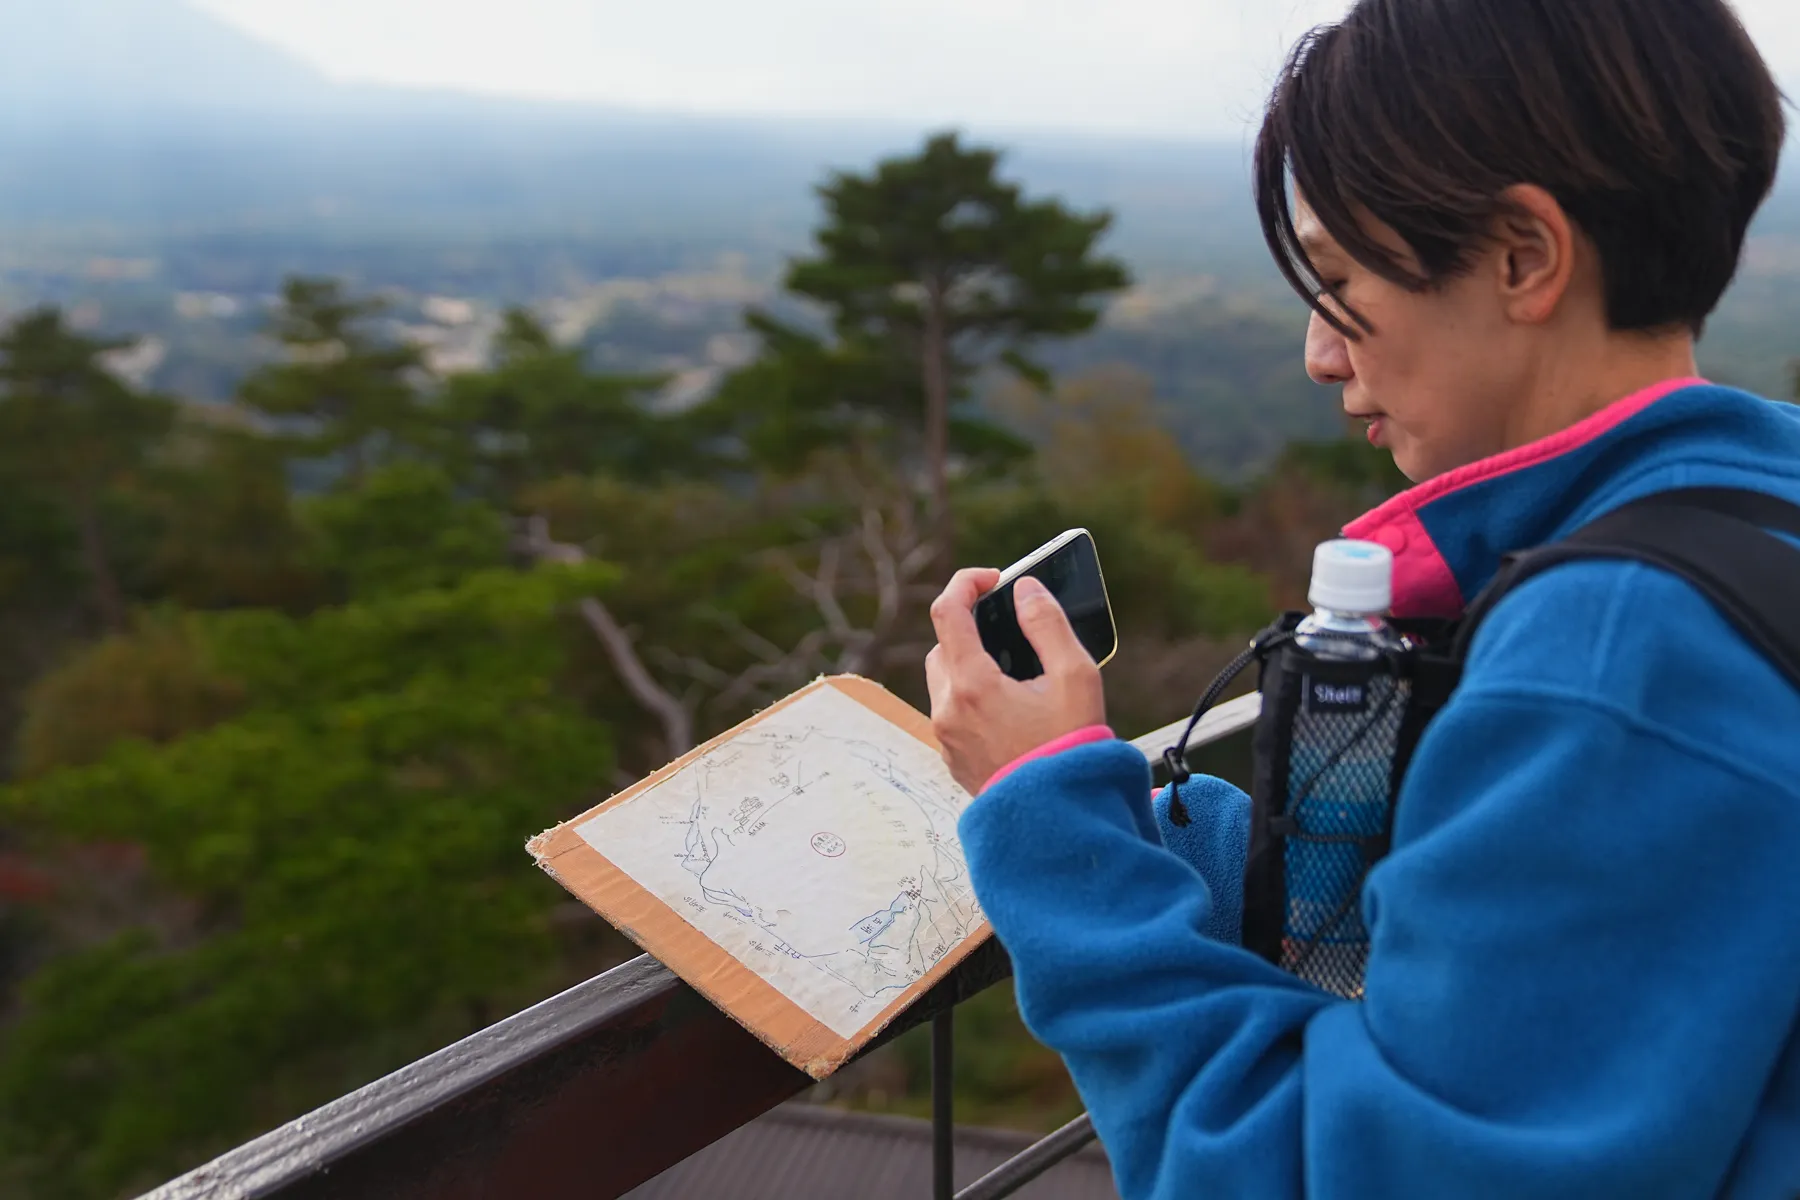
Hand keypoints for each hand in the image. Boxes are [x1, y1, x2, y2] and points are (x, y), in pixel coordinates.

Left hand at [925, 568, 1106, 794]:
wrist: (1060, 821)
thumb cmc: (1072, 750)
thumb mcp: (1075, 677)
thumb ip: (1048, 625)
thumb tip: (1026, 590)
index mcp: (971, 685)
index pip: (947, 611)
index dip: (967, 583)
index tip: (994, 580)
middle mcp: (948, 710)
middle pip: (943, 648)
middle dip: (972, 630)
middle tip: (1013, 632)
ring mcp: (947, 739)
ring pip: (945, 683)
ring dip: (971, 667)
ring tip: (1017, 676)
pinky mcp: (954, 761)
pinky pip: (954, 715)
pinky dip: (974, 700)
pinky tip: (1013, 712)